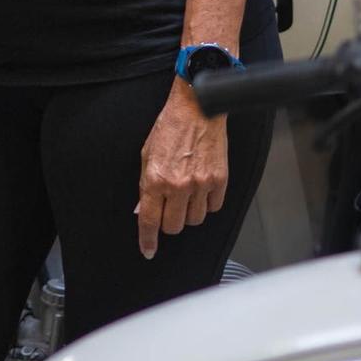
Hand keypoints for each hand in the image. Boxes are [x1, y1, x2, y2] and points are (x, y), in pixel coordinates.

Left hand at [135, 78, 228, 258]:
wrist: (197, 109)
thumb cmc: (170, 128)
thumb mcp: (146, 155)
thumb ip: (145, 185)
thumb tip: (142, 210)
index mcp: (155, 179)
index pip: (149, 221)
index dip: (148, 240)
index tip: (148, 250)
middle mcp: (178, 185)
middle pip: (174, 226)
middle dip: (169, 221)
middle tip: (169, 207)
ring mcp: (201, 184)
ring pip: (194, 220)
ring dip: (188, 213)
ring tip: (186, 193)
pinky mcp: (219, 180)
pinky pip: (213, 207)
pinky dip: (207, 203)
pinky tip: (201, 188)